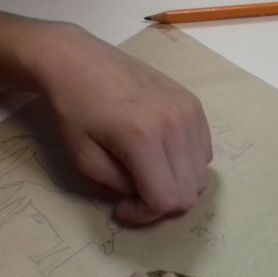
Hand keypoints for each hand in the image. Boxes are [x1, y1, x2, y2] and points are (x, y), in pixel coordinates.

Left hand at [34, 24, 212, 224]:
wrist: (78, 61)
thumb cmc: (74, 111)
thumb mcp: (85, 160)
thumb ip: (122, 187)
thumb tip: (146, 198)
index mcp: (143, 139)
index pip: (166, 199)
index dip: (145, 215)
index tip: (123, 209)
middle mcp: (175, 124)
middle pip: (189, 192)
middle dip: (162, 204)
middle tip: (136, 195)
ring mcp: (189, 112)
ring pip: (201, 175)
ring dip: (176, 185)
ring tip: (149, 176)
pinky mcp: (194, 104)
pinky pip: (203, 152)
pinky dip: (186, 164)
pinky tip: (161, 155)